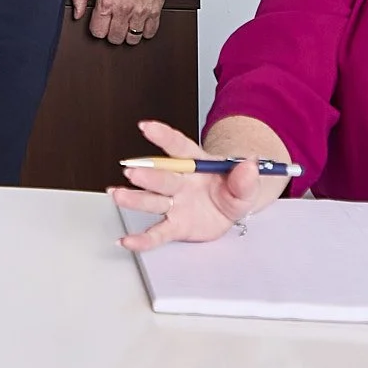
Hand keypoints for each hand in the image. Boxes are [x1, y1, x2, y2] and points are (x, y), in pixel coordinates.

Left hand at [70, 0, 165, 44]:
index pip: (98, 32)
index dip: (98, 29)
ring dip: (128, 34)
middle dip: (112, 33)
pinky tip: (140, 23)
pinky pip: (150, 33)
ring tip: (127, 24)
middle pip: (115, 38)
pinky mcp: (155, 11)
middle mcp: (123, 10)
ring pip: (132, 39)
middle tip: (114, 24)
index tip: (101, 23)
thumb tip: (77, 14)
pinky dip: (145, 31)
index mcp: (106, 3)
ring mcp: (140, 12)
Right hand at [111, 119, 284, 250]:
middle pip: (162, 177)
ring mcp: (173, 204)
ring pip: (151, 200)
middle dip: (148, 175)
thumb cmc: (232, 189)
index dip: (162, 136)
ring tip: (117, 194)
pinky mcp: (174, 226)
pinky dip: (141, 239)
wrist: (230, 209)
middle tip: (134, 172)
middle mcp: (179, 182)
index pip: (178, 147)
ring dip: (134, 198)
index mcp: (195, 164)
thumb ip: (246, 177)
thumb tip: (249, 166)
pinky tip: (126, 240)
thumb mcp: (247, 183)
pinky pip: (156, 233)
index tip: (146, 127)